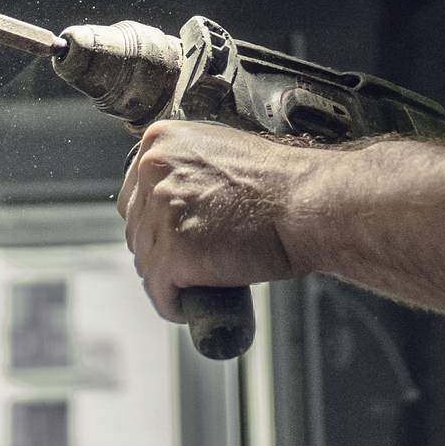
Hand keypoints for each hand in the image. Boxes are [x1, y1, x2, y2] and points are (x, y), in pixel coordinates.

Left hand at [117, 119, 310, 322]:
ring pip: (146, 262)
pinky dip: (177, 304)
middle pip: (136, 228)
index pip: (135, 194)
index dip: (158, 221)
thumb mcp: (221, 155)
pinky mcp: (171, 254)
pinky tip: (195, 303)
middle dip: (162, 250)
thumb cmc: (282, 184)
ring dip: (171, 278)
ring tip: (202, 281)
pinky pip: (161, 292)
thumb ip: (188, 171)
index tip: (178, 235)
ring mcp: (159, 213)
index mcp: (161, 141)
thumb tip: (176, 203)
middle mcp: (153, 171)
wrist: (309, 203)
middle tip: (197, 260)